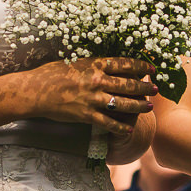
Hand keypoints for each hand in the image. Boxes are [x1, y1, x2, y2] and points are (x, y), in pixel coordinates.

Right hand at [24, 57, 155, 135]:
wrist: (35, 91)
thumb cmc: (50, 74)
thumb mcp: (73, 62)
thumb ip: (91, 64)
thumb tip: (104, 64)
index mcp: (94, 64)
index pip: (124, 64)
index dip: (140, 66)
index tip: (151, 68)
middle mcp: (97, 81)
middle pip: (128, 84)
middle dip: (145, 87)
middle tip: (155, 88)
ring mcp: (92, 99)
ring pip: (123, 103)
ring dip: (138, 106)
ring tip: (148, 106)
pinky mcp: (86, 115)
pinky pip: (108, 122)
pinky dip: (120, 127)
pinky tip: (129, 129)